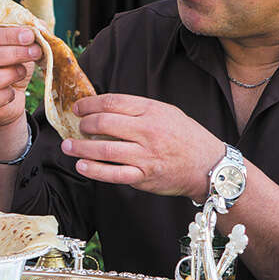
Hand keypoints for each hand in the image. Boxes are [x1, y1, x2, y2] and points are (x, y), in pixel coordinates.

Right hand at [0, 25, 40, 130]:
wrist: (10, 100)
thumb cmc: (12, 69)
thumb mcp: (20, 49)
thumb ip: (28, 35)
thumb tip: (40, 25)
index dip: (8, 35)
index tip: (30, 35)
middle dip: (14, 53)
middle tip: (36, 52)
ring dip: (9, 74)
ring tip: (22, 72)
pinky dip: (5, 95)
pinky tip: (12, 92)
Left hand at [61, 93, 223, 199]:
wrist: (210, 166)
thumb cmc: (186, 137)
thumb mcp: (166, 113)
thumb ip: (138, 110)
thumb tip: (103, 109)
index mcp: (152, 111)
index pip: (112, 102)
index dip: (89, 104)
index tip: (78, 108)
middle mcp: (148, 131)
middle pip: (104, 123)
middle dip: (84, 125)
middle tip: (77, 127)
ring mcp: (145, 156)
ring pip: (104, 149)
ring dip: (80, 148)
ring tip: (68, 146)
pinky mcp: (144, 177)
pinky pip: (113, 174)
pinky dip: (94, 170)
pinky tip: (81, 166)